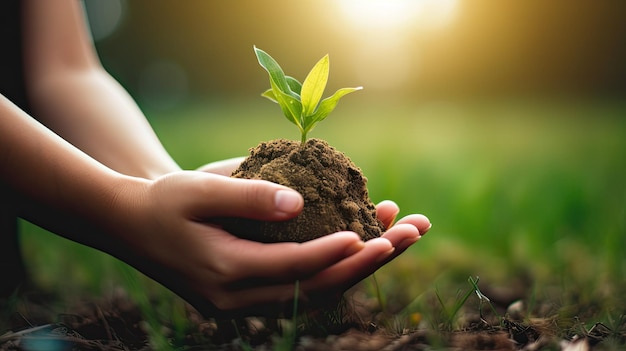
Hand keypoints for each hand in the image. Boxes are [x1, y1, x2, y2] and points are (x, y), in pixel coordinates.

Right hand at [111, 168, 428, 316]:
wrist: (132, 227)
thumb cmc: (164, 202)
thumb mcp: (198, 189)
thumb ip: (248, 198)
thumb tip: (299, 204)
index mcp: (224, 271)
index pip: (292, 268)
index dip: (332, 253)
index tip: (369, 234)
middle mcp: (238, 299)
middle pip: (314, 289)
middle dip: (365, 264)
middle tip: (408, 236)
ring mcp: (244, 304)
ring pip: (313, 295)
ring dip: (359, 269)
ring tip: (399, 238)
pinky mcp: (250, 298)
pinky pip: (301, 291)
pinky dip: (335, 271)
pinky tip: (362, 246)